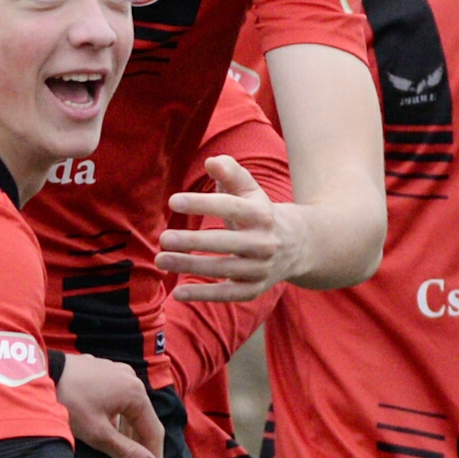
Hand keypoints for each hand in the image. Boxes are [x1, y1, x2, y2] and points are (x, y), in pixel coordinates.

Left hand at [57, 353, 164, 457]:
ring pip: (127, 410)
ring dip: (125, 435)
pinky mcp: (100, 371)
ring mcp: (114, 372)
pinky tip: (106, 432)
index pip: (153, 432)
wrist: (37, 372)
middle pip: (141, 420)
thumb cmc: (69, 402)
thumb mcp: (98, 434)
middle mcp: (130, 378)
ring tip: (118, 457)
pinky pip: (115, 400)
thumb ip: (127, 452)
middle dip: (136, 450)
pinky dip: (115, 419)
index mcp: (135, 393)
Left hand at [157, 155, 307, 303]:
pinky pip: (226, 295)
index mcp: (261, 214)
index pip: (230, 207)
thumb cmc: (259, 213)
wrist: (297, 245)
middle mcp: (263, 243)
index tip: (173, 201)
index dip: (202, 203)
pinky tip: (177, 293)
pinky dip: (202, 295)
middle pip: (225, 242)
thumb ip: (231, 172)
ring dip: (190, 266)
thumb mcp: (250, 190)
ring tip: (161, 259)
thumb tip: (211, 162)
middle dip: (193, 241)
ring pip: (222, 269)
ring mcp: (260, 268)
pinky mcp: (253, 289)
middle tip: (164, 238)